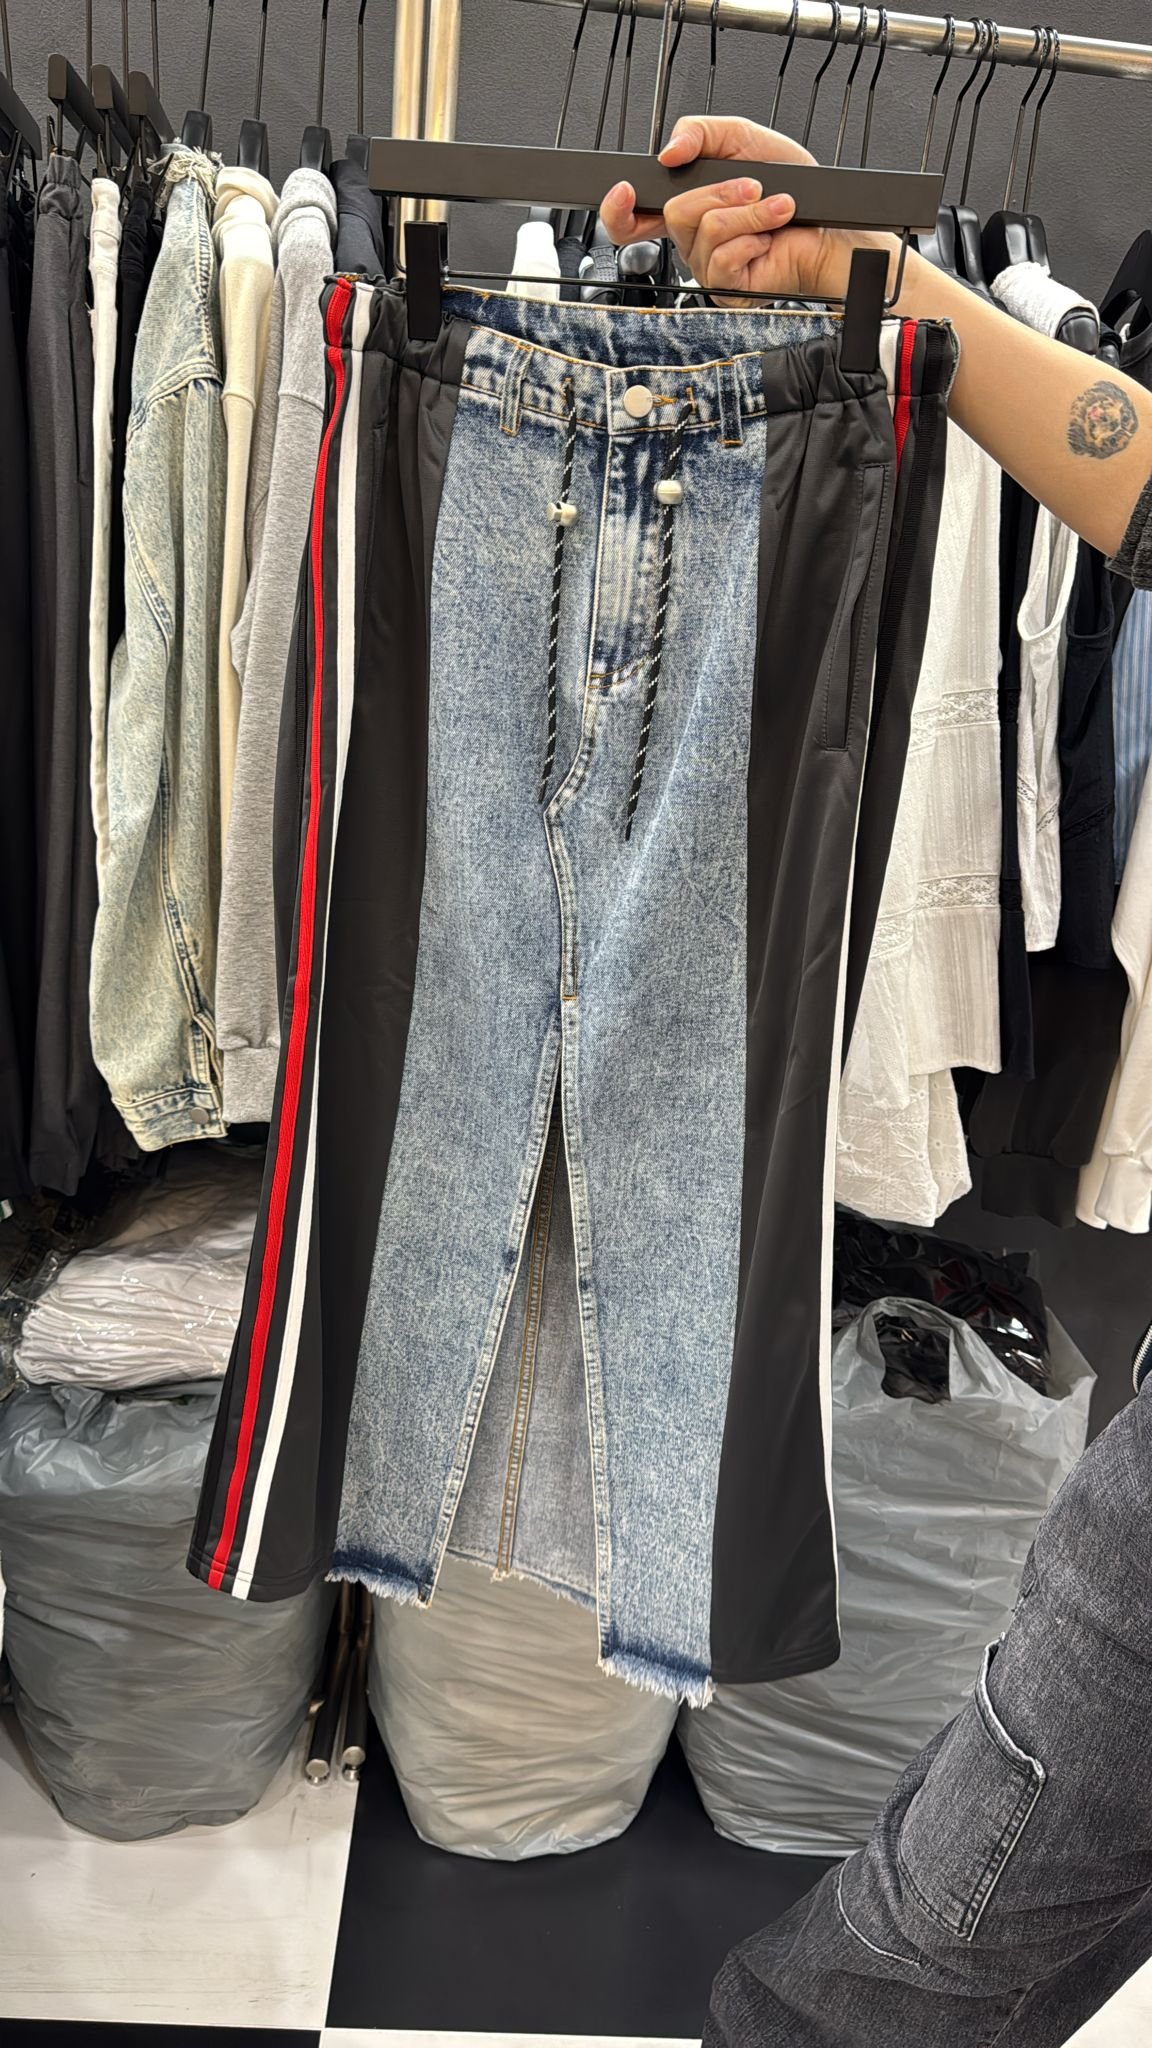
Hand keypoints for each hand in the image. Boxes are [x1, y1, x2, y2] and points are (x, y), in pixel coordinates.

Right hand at [600, 115, 895, 302]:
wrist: (829, 227)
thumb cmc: (794, 189)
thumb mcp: (744, 138)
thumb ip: (700, 132)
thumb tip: (669, 151)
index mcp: (689, 207)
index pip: (634, 219)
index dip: (619, 210)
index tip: (625, 191)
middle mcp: (693, 240)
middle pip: (675, 213)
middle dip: (720, 191)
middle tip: (753, 186)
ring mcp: (708, 267)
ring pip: (706, 230)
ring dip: (749, 211)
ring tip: (774, 208)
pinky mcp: (728, 289)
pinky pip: (724, 257)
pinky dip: (754, 235)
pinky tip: (769, 236)